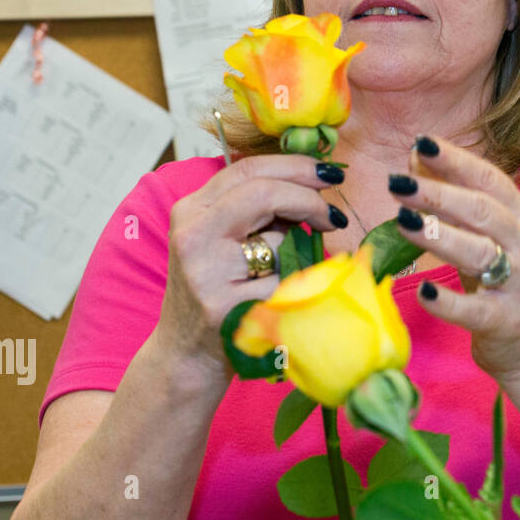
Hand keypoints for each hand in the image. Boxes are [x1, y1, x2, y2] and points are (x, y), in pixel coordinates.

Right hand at [159, 154, 347, 373]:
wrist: (186, 353)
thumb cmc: (218, 290)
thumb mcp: (224, 239)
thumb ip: (258, 208)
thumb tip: (316, 182)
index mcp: (192, 210)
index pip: (248, 168)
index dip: (296, 166)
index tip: (329, 175)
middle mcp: (193, 235)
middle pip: (265, 193)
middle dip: (309, 200)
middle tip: (333, 217)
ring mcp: (206, 272)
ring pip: (278, 242)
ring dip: (298, 256)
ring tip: (281, 276)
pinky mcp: (224, 308)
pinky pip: (284, 284)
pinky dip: (294, 290)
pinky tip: (278, 302)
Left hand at [391, 134, 519, 386]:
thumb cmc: (504, 281)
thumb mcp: (485, 236)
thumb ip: (454, 199)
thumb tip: (414, 158)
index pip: (489, 179)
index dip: (455, 160)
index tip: (420, 143)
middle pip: (483, 211)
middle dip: (438, 193)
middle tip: (397, 184)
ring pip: (480, 252)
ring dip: (438, 235)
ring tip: (402, 221)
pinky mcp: (507, 321)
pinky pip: (474, 309)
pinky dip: (448, 301)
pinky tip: (423, 292)